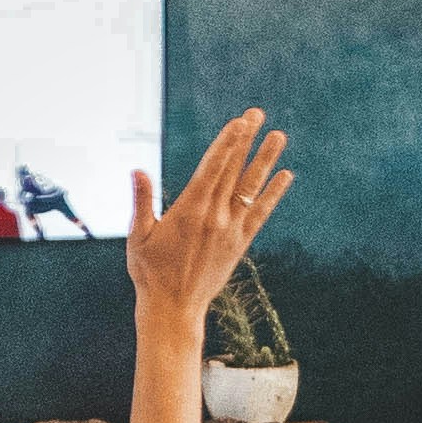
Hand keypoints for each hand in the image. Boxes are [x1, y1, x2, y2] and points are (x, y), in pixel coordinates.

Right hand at [125, 108, 291, 334]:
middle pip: (233, 170)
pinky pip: (261, 213)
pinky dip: (273, 194)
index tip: (239, 121)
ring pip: (251, 187)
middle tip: (257, 113)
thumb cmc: (149, 272)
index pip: (212, 167)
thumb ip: (142, 201)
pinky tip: (285, 176)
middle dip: (246, 139)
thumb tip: (136, 171)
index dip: (227, 142)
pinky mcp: (239, 243)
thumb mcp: (137, 236)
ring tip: (279, 136)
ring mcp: (230, 230)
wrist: (174, 308)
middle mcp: (214, 216)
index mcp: (189, 210)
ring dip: (265, 160)